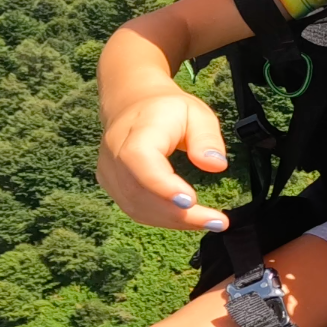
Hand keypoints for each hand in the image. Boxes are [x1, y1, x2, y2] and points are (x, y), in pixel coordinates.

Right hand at [97, 87, 231, 231]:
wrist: (133, 104)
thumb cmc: (169, 109)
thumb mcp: (197, 113)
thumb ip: (207, 138)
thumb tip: (216, 165)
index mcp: (136, 132)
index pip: (141, 162)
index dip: (163, 186)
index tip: (192, 201)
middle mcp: (115, 155)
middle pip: (141, 193)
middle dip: (179, 214)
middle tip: (216, 221)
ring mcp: (110, 173)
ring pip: (137, 208)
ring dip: (174, 221)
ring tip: (209, 222)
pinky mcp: (112, 186)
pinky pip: (135, 209)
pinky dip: (163, 219)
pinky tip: (188, 219)